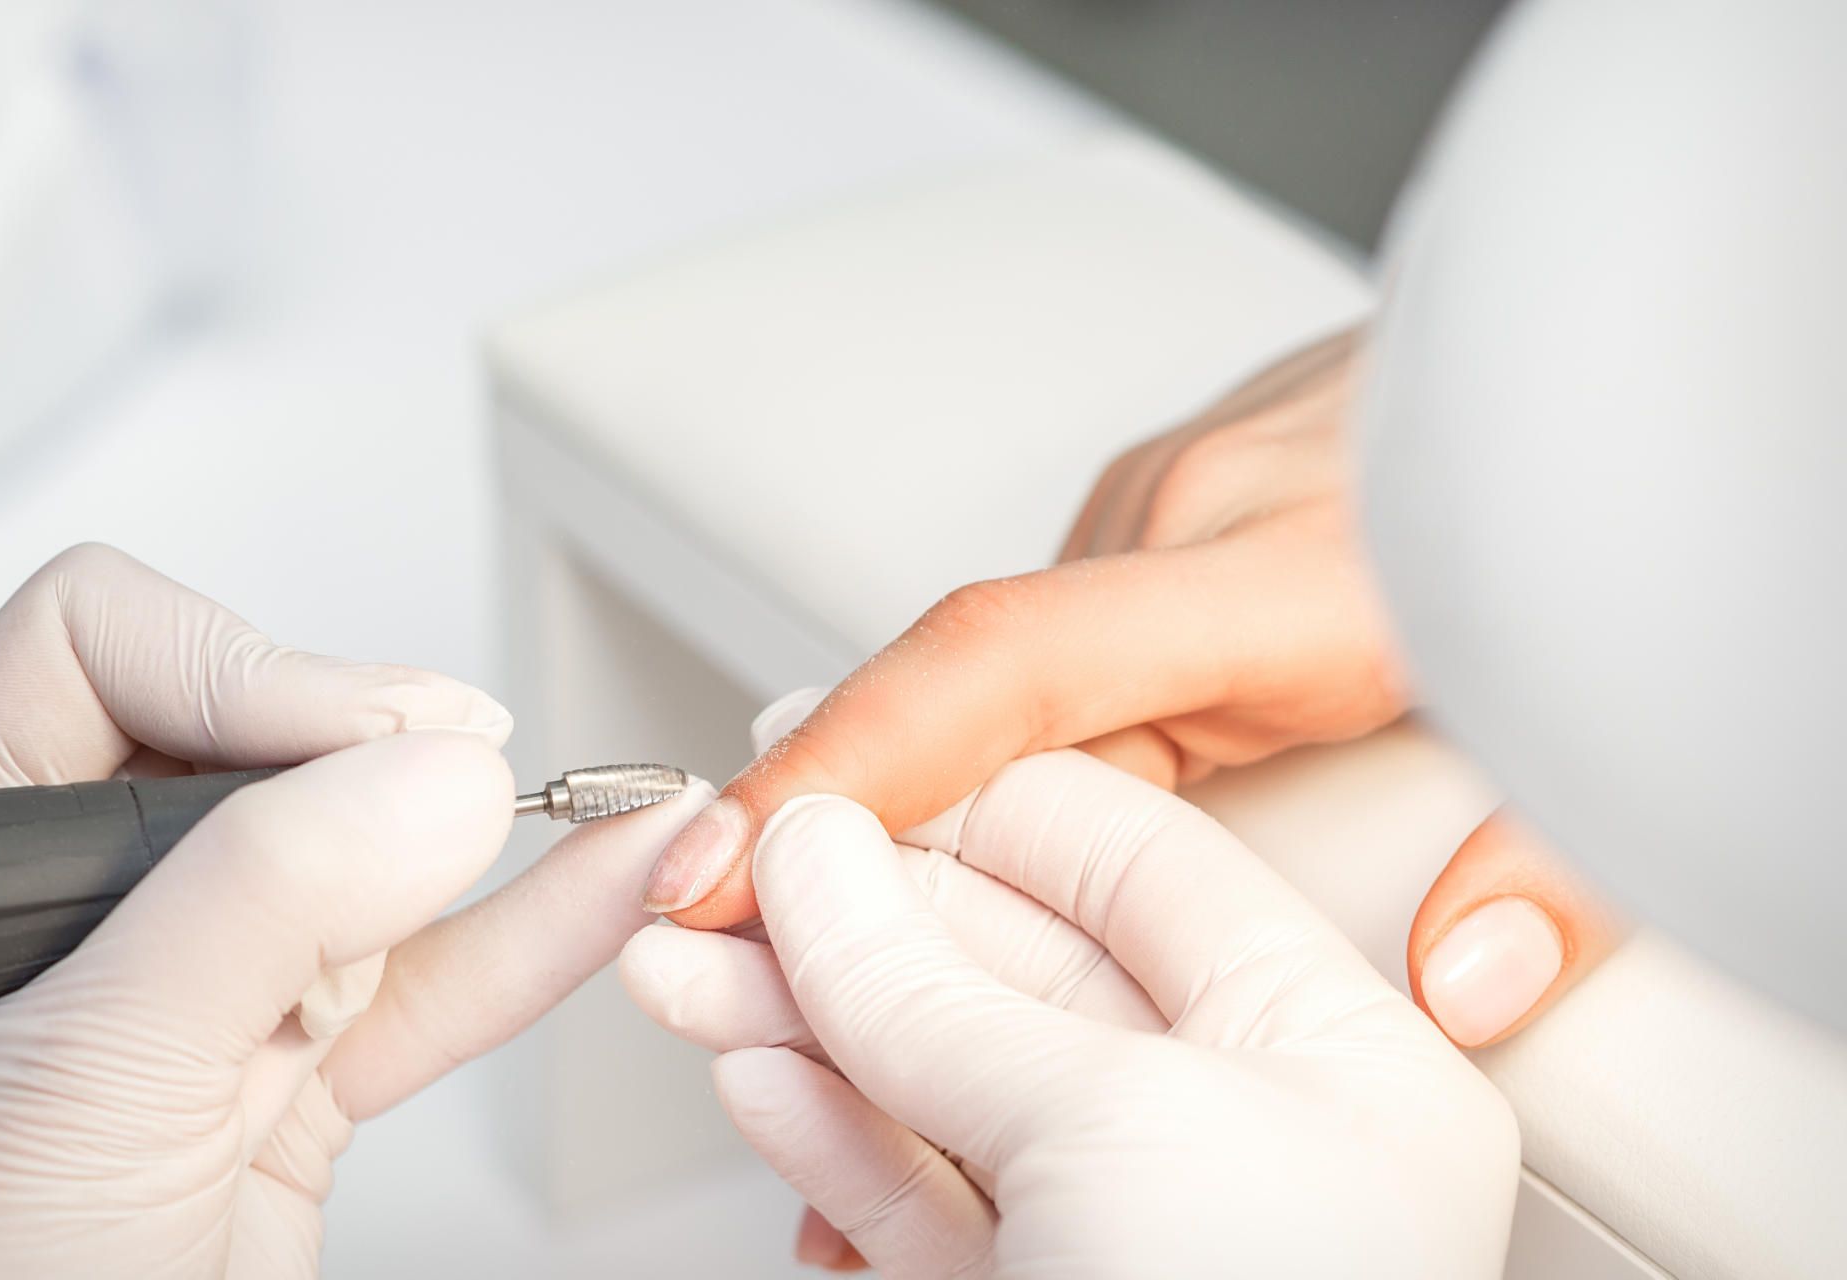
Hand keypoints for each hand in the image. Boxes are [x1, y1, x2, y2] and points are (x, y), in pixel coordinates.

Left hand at [0, 545, 712, 1276]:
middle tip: (471, 784)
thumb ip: (263, 901)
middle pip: (261, 741)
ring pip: (366, 862)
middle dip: (387, 758)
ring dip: (499, 842)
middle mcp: (80, 908)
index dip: (250, 670)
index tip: (372, 746)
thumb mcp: (96, 1077)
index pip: (101, 654)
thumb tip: (432, 776)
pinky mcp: (287, 1079)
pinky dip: (526, 942)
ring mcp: (192, 992)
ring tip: (607, 804)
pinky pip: (426, 985)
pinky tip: (604, 892)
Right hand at [624, 748, 1519, 1274]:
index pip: (1129, 860)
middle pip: (1012, 963)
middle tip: (720, 869)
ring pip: (942, 1071)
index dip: (965, 802)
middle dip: (848, 911)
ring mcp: (1131, 1225)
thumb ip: (940, 988)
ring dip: (803, 1007)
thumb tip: (820, 858)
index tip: (828, 772)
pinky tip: (753, 1058)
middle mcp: (1243, 1134)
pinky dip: (827, 1119)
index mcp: (1334, 1059)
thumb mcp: (1111, 1135)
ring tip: (683, 959)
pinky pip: (920, 1182)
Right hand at [641, 331, 1618, 1047]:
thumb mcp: (1569, 698)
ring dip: (892, 808)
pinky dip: (961, 757)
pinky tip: (956, 847)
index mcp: (1270, 572)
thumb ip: (1542, 857)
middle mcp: (1166, 528)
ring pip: (967, 688)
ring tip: (817, 939)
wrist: (1536, 353)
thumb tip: (1461, 978)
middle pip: (944, 697)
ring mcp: (1135, 515)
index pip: (1005, 665)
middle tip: (723, 960)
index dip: (848, 764)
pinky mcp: (1127, 528)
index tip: (725, 859)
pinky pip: (1014, 662)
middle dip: (822, 834)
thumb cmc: (1544, 506)